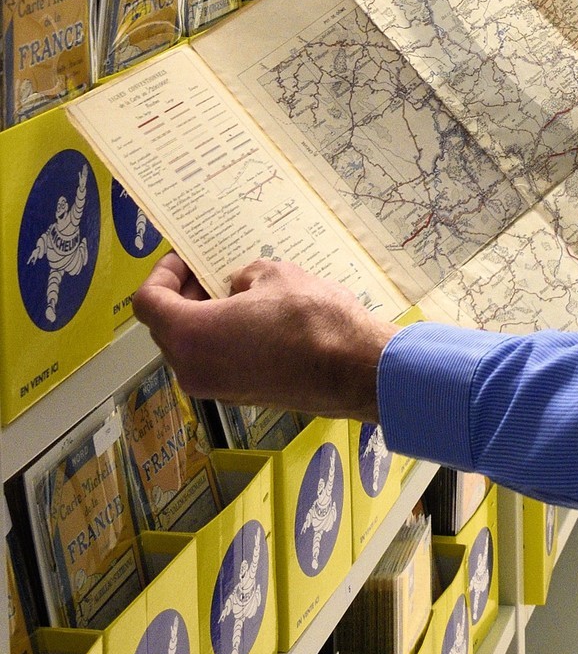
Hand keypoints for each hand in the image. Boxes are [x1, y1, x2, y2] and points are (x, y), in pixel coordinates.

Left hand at [133, 254, 395, 421]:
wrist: (351, 369)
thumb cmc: (311, 318)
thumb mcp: (273, 275)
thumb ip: (243, 277)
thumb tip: (239, 288)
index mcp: (191, 335)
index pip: (149, 303)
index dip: (162, 273)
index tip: (186, 257)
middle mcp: (192, 368)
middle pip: (166, 327)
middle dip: (183, 295)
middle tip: (210, 271)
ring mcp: (215, 388)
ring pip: (190, 347)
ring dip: (203, 317)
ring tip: (237, 292)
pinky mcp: (238, 396)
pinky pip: (213, 361)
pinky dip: (221, 338)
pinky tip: (254, 318)